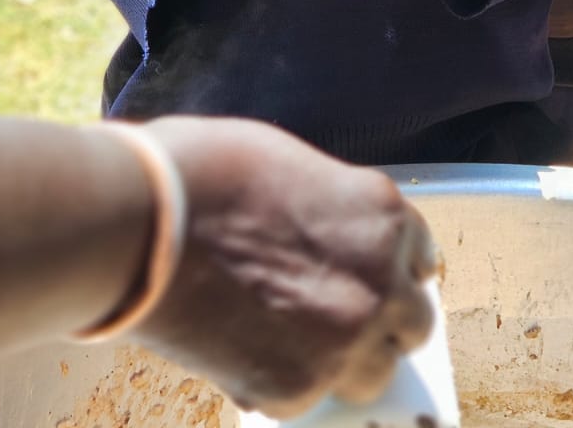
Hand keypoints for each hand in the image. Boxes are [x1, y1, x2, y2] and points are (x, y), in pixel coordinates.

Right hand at [139, 117, 436, 414]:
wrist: (152, 218)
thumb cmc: (208, 175)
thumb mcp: (295, 171)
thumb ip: (329, 215)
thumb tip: (323, 247)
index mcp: (383, 215)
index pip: (420, 259)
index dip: (393, 272)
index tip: (374, 282)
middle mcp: (382, 278)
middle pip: (413, 324)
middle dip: (381, 324)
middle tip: (336, 320)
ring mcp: (346, 338)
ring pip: (375, 375)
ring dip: (344, 366)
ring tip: (295, 347)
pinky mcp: (300, 387)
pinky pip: (310, 402)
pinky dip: (283, 386)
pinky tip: (246, 355)